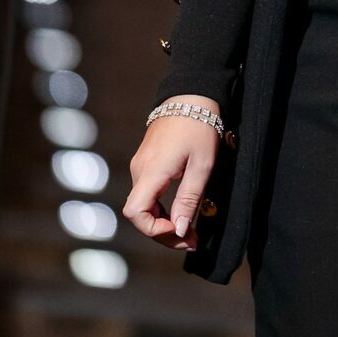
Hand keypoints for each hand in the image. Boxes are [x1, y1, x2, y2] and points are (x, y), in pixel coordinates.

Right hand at [122, 94, 220, 252]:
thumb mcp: (202, 165)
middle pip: (140, 214)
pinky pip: (148, 193)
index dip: (154, 230)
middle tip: (193, 241)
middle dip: (164, 232)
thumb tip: (178, 230)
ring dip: (164, 222)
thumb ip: (188, 199)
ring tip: (190, 231)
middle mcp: (139, 170)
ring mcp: (141, 165)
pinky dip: (162, 208)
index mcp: (151, 171)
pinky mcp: (147, 162)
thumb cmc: (200, 127)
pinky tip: (180, 212)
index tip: (180, 231)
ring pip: (144, 205)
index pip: (136, 213)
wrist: (192, 95)